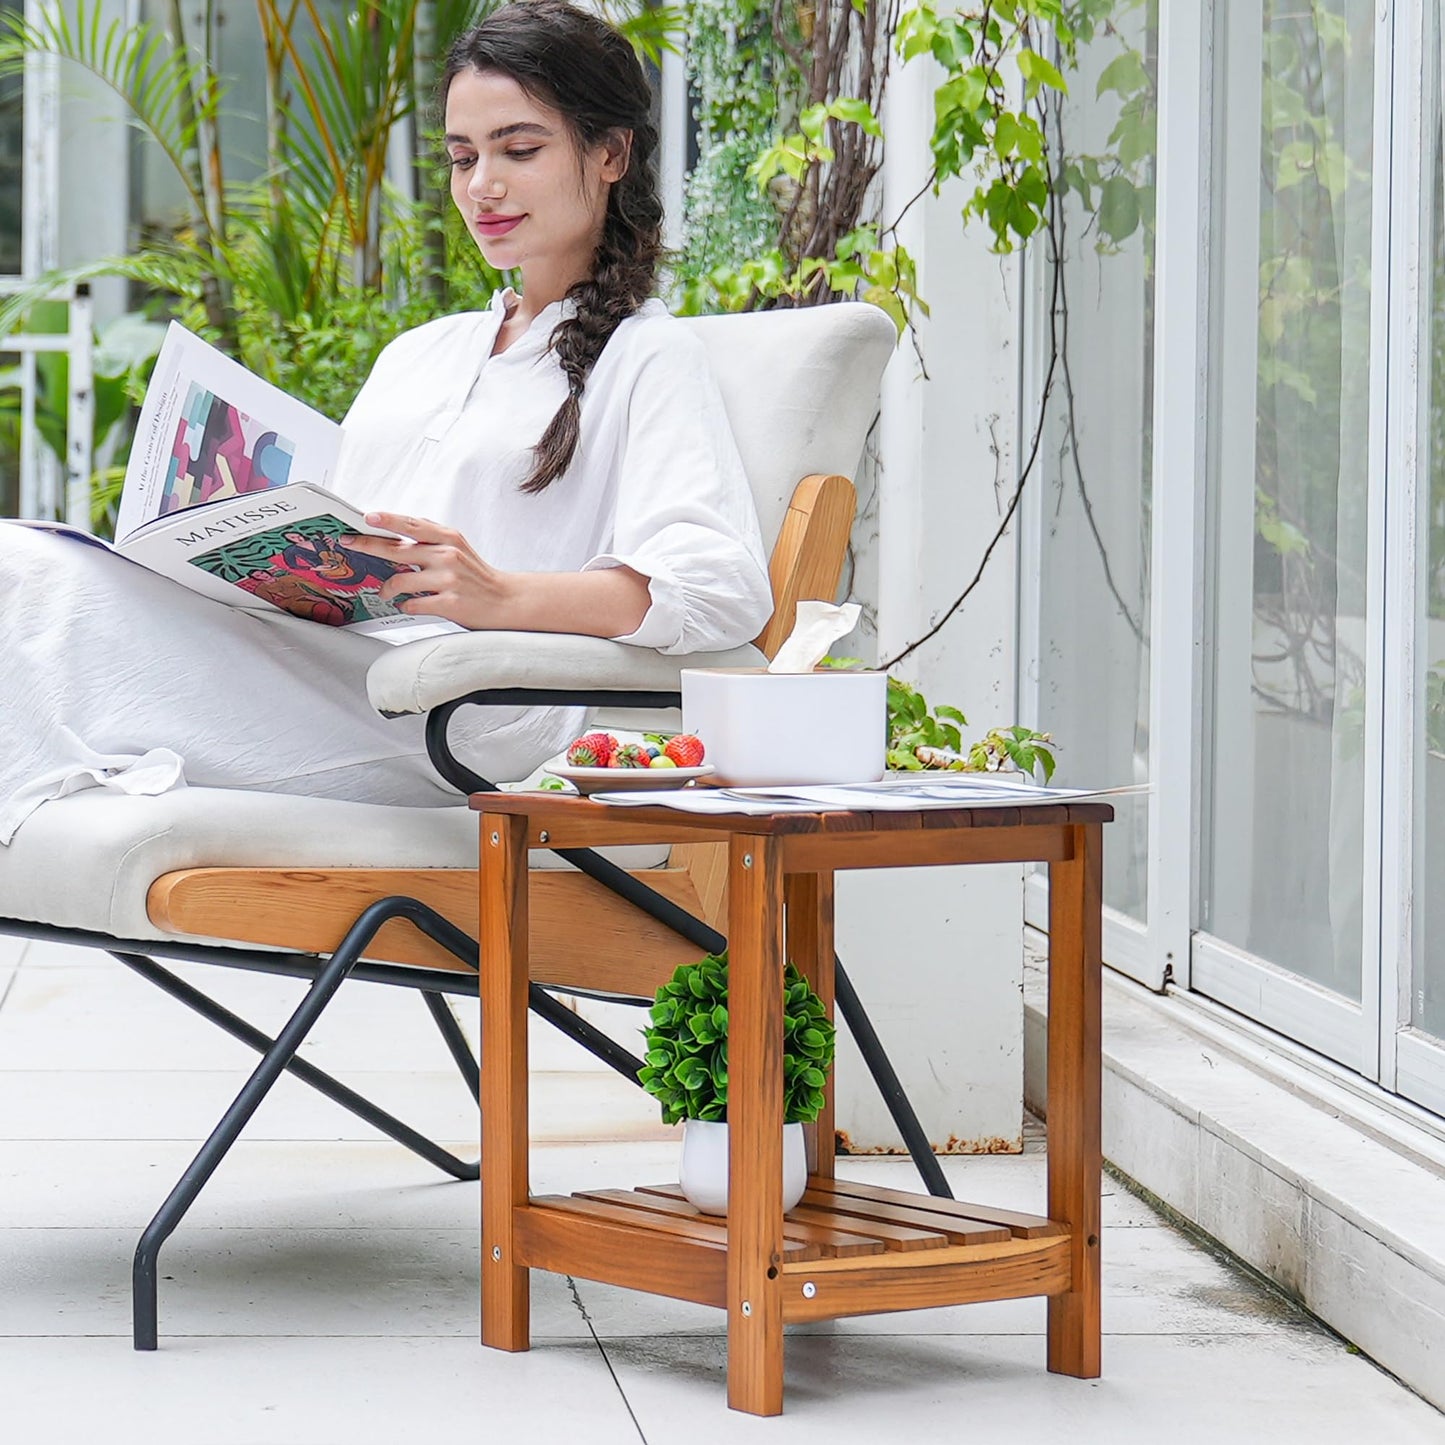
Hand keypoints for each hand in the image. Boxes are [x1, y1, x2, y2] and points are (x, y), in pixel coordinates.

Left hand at [342, 510, 653, 636]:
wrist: (507, 602)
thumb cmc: (478, 577)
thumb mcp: (459, 549)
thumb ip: (431, 541)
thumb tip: (395, 538)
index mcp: (449, 538)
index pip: (411, 524)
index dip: (387, 520)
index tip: (366, 517)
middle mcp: (447, 555)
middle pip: (396, 549)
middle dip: (367, 547)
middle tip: (349, 544)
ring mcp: (448, 580)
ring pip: (400, 582)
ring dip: (387, 589)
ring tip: (386, 592)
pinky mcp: (448, 604)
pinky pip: (412, 605)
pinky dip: (406, 606)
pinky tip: (409, 606)